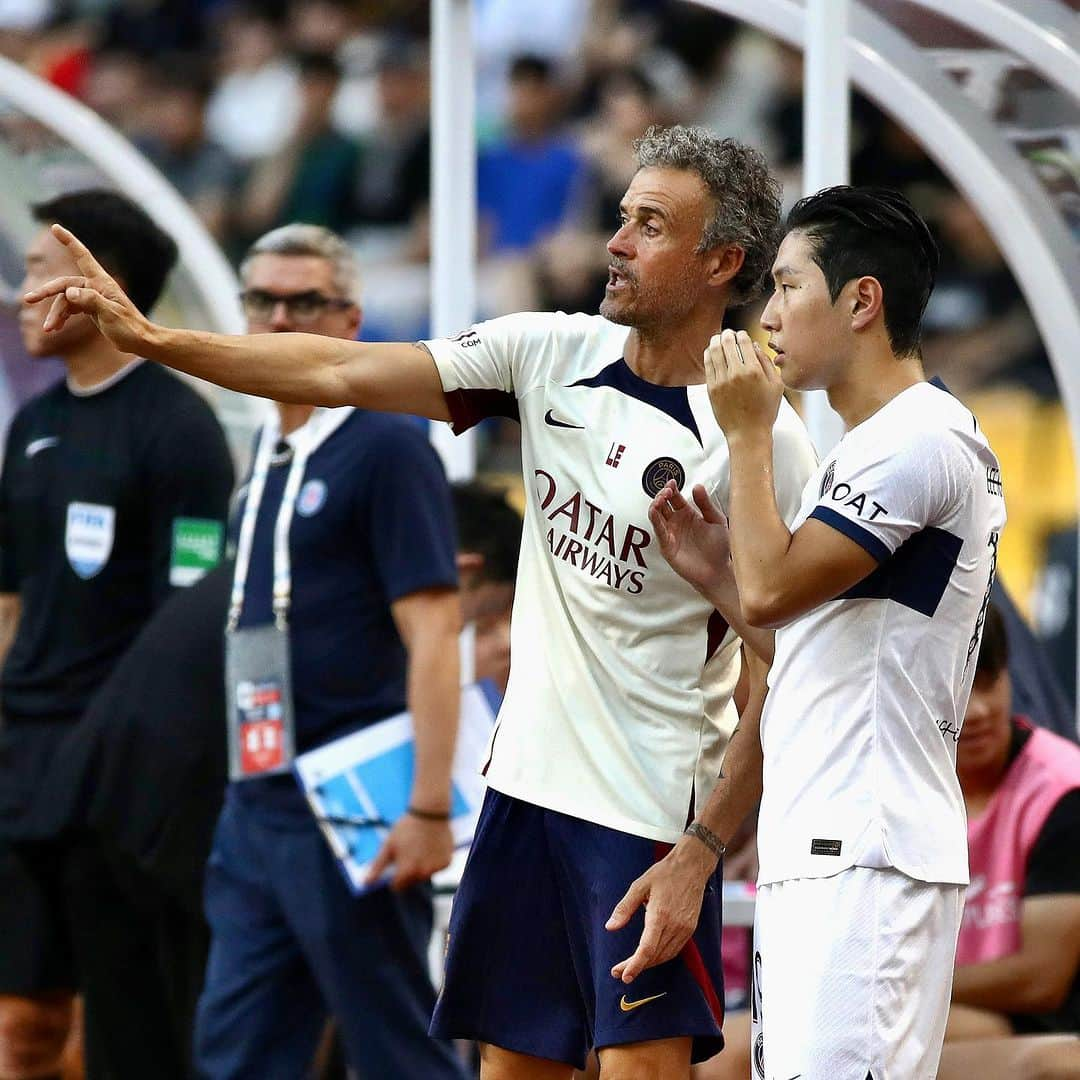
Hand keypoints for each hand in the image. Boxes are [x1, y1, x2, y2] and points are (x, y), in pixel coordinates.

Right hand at [23, 224, 150, 354]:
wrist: (141, 342)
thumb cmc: (130, 328)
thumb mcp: (110, 314)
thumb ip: (90, 301)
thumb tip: (69, 292)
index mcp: (102, 283)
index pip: (83, 257)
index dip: (69, 241)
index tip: (55, 227)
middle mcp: (95, 287)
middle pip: (64, 284)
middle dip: (46, 292)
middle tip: (28, 299)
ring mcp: (92, 298)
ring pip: (65, 300)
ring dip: (55, 313)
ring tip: (48, 329)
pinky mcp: (91, 309)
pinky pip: (70, 309)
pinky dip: (62, 317)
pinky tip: (54, 328)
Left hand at [365, 812, 453, 891]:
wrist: (430, 811)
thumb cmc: (405, 828)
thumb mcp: (388, 846)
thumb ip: (377, 867)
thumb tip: (364, 884)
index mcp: (407, 871)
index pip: (397, 887)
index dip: (395, 876)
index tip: (397, 862)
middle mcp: (423, 873)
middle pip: (412, 882)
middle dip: (409, 871)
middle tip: (409, 851)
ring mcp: (436, 868)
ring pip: (425, 875)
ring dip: (422, 866)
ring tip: (420, 846)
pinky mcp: (447, 862)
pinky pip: (437, 868)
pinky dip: (434, 861)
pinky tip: (431, 846)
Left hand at [605, 836, 716, 983]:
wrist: (692, 866)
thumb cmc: (664, 873)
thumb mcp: (639, 885)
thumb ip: (624, 908)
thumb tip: (610, 927)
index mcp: (660, 915)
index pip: (647, 949)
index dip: (635, 965)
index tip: (624, 975)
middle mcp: (675, 926)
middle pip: (654, 956)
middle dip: (636, 966)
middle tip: (619, 972)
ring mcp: (685, 929)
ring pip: (665, 955)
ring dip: (648, 964)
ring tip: (631, 966)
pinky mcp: (690, 929)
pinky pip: (674, 950)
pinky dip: (660, 956)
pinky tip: (650, 956)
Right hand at [649, 480, 733, 598]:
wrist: (719, 571)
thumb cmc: (719, 548)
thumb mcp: (717, 520)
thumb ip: (706, 504)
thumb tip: (697, 486)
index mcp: (688, 514)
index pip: (675, 497)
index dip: (671, 488)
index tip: (672, 481)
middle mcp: (677, 522)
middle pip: (663, 504)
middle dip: (662, 495)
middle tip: (667, 490)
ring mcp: (671, 534)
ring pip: (656, 516)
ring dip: (656, 505)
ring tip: (661, 498)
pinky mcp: (667, 546)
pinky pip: (658, 531)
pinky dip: (655, 520)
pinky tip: (656, 511)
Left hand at [705, 329, 783, 435]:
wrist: (747, 433)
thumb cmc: (765, 411)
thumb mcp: (776, 385)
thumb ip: (766, 362)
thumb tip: (754, 345)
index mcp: (753, 371)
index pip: (742, 341)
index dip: (741, 334)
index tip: (741, 334)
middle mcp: (735, 374)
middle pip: (725, 343)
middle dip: (726, 334)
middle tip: (728, 333)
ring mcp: (721, 381)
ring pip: (713, 352)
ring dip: (715, 342)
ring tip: (718, 339)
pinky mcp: (711, 389)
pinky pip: (707, 365)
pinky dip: (709, 355)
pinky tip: (711, 352)